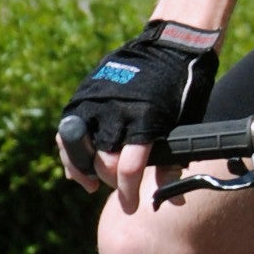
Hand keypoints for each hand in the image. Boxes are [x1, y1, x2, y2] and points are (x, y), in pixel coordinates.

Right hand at [56, 20, 220, 210]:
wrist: (171, 46)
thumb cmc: (184, 90)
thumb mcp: (185, 127)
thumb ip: (172, 161)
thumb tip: (173, 199)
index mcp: (146, 121)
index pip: (129, 168)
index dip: (128, 193)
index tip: (131, 207)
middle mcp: (118, 111)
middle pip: (102, 161)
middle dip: (110, 181)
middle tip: (119, 188)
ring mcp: (98, 100)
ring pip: (76, 145)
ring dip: (82, 168)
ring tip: (89, 182)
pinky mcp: (86, 93)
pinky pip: (68, 126)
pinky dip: (69, 148)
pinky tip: (77, 162)